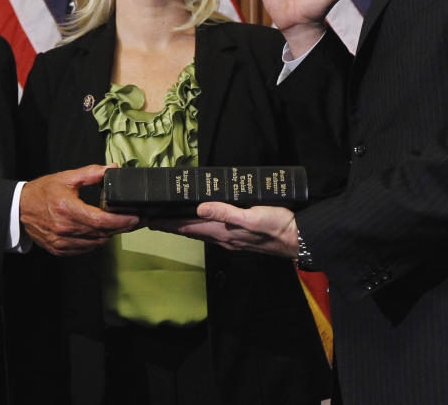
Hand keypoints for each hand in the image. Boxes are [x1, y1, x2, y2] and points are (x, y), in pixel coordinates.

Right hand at [20, 165, 138, 255]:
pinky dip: (95, 241)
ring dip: (108, 235)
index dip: (121, 221)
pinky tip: (99, 232)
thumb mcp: (67, 178)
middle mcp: (65, 229)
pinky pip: (84, 249)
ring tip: (117, 225)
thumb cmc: (42, 192)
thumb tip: (112, 168)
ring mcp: (61, 242)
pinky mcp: (59, 249)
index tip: (134, 218)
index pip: (101, 221)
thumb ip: (91, 173)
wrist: (19, 208)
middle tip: (132, 220)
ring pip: (95, 243)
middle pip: (101, 233)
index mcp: (67, 209)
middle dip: (120, 227)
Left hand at [158, 202, 299, 257]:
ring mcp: (231, 239)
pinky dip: (201, 227)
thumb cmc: (276, 226)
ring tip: (171, 222)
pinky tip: (202, 223)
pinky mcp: (240, 237)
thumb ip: (226, 212)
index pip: (189, 227)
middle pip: (191, 231)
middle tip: (153, 220)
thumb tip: (200, 207)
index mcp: (223, 232)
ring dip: (184, 227)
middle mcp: (224, 238)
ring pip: (201, 233)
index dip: (169, 224)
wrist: (297, 240)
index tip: (151, 220)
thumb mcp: (252, 216)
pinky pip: (212, 232)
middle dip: (172, 226)